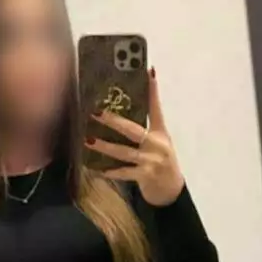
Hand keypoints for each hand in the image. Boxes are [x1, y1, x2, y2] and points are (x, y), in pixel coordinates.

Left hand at [87, 68, 184, 207]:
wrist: (171, 189)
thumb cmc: (160, 161)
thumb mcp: (157, 142)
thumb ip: (143, 129)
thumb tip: (118, 114)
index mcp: (160, 133)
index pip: (156, 108)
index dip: (153, 90)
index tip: (149, 72)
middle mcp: (157, 144)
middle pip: (133, 130)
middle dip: (113, 121)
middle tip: (96, 112)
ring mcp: (151, 161)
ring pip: (124, 152)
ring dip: (105, 147)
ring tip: (89, 140)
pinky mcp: (146, 176)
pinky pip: (124, 173)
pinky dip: (110, 171)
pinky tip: (97, 168)